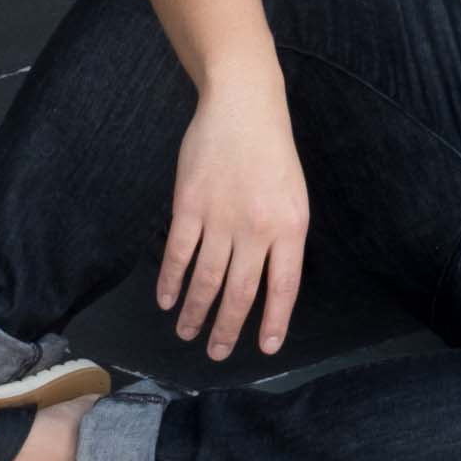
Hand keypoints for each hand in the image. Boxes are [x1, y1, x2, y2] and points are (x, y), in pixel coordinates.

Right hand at [158, 76, 311, 360]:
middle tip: (215, 353)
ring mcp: (220, 219)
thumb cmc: (274, 152)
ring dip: (195, 312)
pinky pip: (178, 255)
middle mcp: (256, 228)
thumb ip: (283, 237)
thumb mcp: (294, 195)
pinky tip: (167, 301)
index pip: (284, 285)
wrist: (244, 107)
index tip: (265, 348)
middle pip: (241, 291)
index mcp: (290, 225)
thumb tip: (269, 280)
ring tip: (188, 334)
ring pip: (206, 279)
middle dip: (227, 327)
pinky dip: (171, 282)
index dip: (273, 319)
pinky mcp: (189, 207)